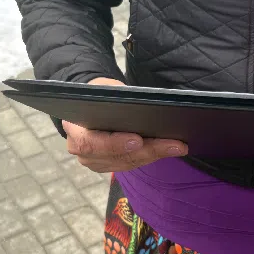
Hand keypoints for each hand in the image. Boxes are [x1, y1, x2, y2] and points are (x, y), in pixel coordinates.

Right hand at [62, 77, 187, 172]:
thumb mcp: (102, 88)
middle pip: (116, 157)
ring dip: (155, 155)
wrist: (88, 103)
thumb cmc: (97, 92)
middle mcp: (81, 152)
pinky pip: (132, 164)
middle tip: (174, 145)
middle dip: (148, 150)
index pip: (91, 143)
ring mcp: (95, 162)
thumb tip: (141, 104)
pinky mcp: (109, 165)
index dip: (114, 144)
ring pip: (128, 163)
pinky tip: (170, 149)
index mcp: (75, 130)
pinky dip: (151, 156)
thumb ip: (116, 98)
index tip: (137, 140)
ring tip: (178, 147)